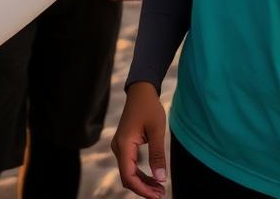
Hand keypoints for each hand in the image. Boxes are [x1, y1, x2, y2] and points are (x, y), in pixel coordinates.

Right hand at [111, 82, 168, 197]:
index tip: (157, 195)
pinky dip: (141, 174)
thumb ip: (158, 155)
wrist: (141, 91)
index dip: (142, 189)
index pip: (128, 176)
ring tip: (160, 189)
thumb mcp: (157, 130)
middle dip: (143, 188)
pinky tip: (154, 178)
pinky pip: (130, 165)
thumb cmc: (149, 107)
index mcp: (124, 144)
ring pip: (128, 173)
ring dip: (143, 183)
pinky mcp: (124, 145)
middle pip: (127, 177)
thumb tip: (161, 178)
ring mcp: (120, 147)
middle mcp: (118, 148)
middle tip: (161, 195)